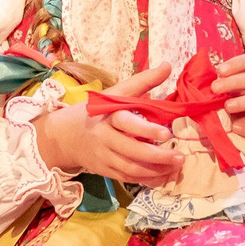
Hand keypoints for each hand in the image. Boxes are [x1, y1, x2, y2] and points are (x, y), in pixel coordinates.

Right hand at [35, 61, 181, 186]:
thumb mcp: (115, 93)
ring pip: (131, 168)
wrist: (65, 136)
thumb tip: (167, 66)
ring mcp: (104, 157)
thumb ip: (142, 82)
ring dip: (155, 170)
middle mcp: (104, 138)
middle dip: (157, 157)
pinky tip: (163, 176)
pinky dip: (146, 179)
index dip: (146, 129)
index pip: (126, 122)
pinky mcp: (105, 171)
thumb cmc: (96, 111)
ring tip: (176, 167)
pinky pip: (127, 178)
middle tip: (180, 157)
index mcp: (107, 116)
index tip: (167, 133)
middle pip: (131, 151)